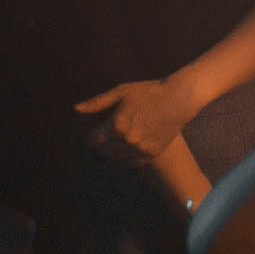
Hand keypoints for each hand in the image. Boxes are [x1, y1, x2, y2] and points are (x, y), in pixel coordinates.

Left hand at [76, 76, 202, 162]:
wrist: (179, 99)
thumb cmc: (148, 91)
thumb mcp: (120, 92)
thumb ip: (97, 103)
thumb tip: (76, 109)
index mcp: (117, 125)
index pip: (93, 140)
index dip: (92, 134)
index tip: (96, 128)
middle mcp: (128, 140)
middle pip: (104, 150)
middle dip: (103, 141)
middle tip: (110, 130)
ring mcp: (141, 149)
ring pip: (116, 157)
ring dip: (114, 149)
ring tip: (122, 135)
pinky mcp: (151, 153)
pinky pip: (130, 161)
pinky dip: (127, 155)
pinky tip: (131, 143)